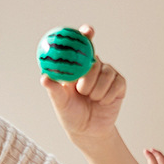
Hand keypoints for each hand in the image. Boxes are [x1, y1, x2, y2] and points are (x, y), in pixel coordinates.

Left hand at [40, 24, 125, 144]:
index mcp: (78, 66)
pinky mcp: (119, 84)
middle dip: (88, 78)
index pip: (83, 46)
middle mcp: (94, 66)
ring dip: (97, 91)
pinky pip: (116, 84)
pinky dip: (107, 96)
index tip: (88, 31)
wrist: (87, 131)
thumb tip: (44, 77)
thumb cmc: (71, 114)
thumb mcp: (60, 103)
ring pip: (106, 74)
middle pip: (95, 61)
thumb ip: (54, 89)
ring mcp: (108, 75)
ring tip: (91, 99)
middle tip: (82, 90)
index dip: (86, 35)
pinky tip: (103, 102)